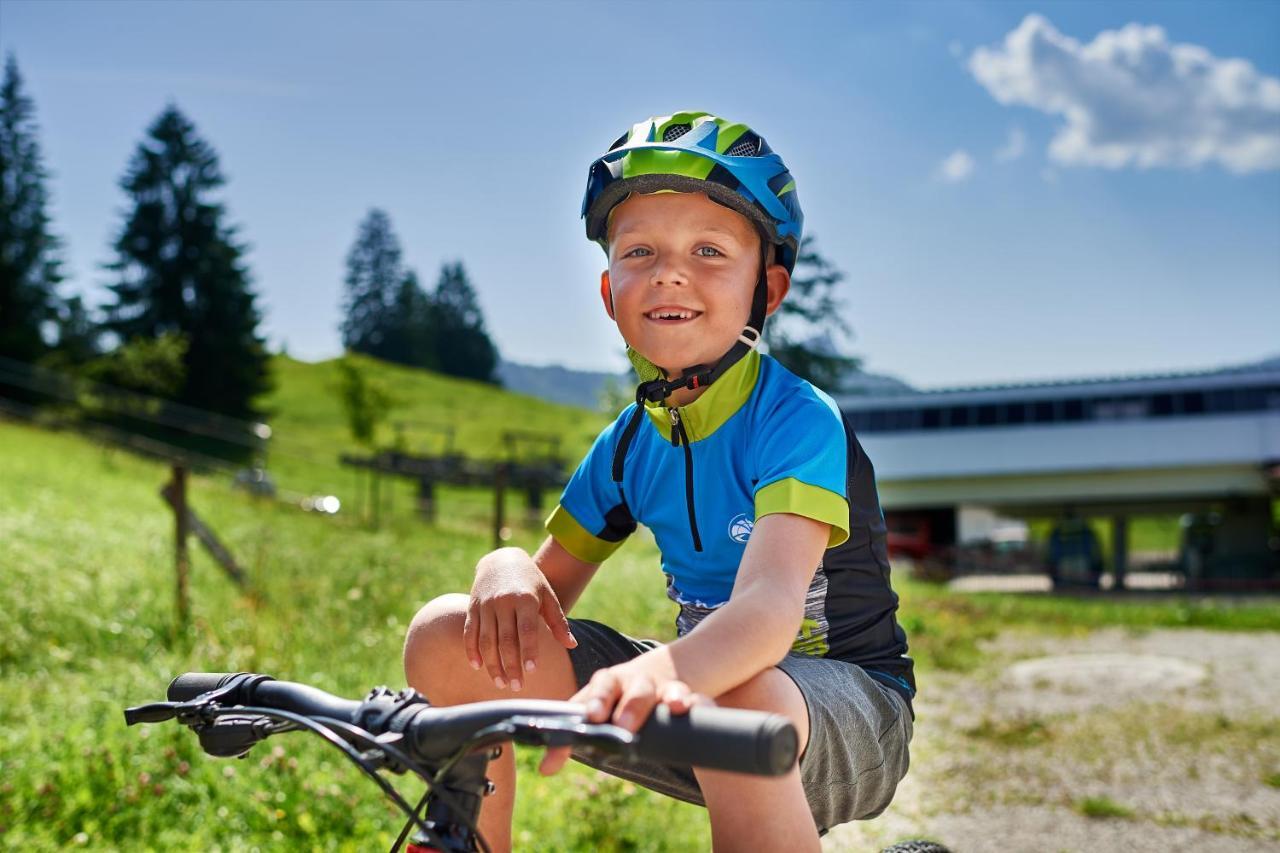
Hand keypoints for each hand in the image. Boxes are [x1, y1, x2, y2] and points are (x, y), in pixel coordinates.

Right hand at [464, 547, 576, 690]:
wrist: (502, 559)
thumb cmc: (531, 581)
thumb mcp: (548, 595)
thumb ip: (558, 622)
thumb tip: (572, 645)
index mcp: (524, 598)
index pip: (526, 629)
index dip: (528, 650)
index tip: (531, 670)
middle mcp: (502, 602)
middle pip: (504, 639)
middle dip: (510, 665)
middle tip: (516, 686)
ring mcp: (485, 605)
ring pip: (486, 640)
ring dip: (492, 664)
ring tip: (501, 683)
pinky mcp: (472, 608)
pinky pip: (470, 633)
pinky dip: (472, 651)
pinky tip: (478, 666)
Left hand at [538, 658, 709, 775]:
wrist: (656, 673)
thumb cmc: (614, 702)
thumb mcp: (593, 715)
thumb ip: (567, 742)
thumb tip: (544, 769)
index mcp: (603, 685)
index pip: (593, 694)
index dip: (593, 704)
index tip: (593, 716)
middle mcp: (627, 682)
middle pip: (625, 691)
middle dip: (623, 707)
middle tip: (622, 725)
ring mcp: (652, 686)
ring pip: (649, 691)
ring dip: (652, 704)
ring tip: (659, 712)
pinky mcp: (677, 692)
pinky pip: (680, 694)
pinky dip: (681, 699)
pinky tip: (683, 708)